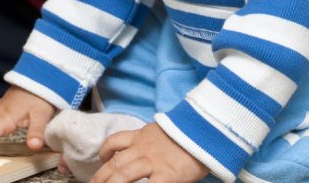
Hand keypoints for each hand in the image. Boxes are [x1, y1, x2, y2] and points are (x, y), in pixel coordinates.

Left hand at [91, 123, 208, 182]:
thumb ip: (149, 140)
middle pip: (114, 163)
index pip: (115, 142)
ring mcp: (152, 162)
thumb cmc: (190, 133)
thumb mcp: (163, 132)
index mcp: (141, 136)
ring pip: (123, 174)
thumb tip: (140, 149)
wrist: (207, 130)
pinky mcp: (166, 175)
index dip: (104, 152)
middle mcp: (142, 149)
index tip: (101, 160)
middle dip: (101, 177)